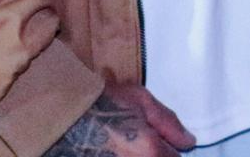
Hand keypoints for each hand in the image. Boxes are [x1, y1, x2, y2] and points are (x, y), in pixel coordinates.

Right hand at [47, 86, 194, 156]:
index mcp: (150, 150)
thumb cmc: (101, 101)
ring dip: (138, 155)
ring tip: (125, 144)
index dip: (170, 151)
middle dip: (155, 154)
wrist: (60, 114)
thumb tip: (188, 142)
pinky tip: (116, 149)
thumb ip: (167, 121)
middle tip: (138, 142)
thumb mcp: (138, 99)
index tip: (160, 144)